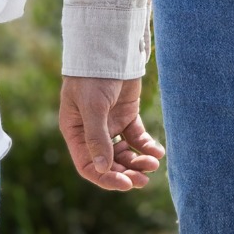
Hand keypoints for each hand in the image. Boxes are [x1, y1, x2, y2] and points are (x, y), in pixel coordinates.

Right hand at [59, 75, 165, 192]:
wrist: (109, 49)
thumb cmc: (93, 76)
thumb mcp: (93, 106)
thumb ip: (97, 137)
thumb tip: (103, 168)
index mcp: (76, 131)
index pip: (88, 165)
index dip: (106, 178)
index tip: (125, 184)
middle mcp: (92, 132)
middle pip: (109, 163)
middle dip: (126, 173)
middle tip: (144, 180)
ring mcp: (110, 124)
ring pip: (124, 154)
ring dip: (138, 162)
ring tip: (153, 163)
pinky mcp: (127, 116)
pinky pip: (137, 139)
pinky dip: (147, 147)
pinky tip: (157, 151)